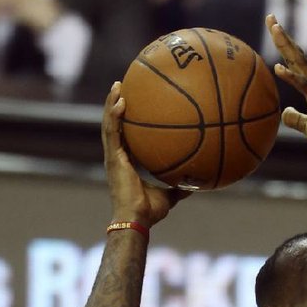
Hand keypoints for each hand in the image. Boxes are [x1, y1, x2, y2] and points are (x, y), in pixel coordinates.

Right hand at [102, 83, 188, 226]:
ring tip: (117, 86)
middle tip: (120, 88)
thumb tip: (198, 184)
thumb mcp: (170, 196)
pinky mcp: (113, 158)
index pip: (124, 138)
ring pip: (109, 124)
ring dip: (111, 104)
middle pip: (113, 126)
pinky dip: (114, 116)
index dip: (124, 122)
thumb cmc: (149, 212)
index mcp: (126, 164)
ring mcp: (112, 157)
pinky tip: (120, 101)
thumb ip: (180, 187)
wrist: (137, 219)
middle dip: (115, 106)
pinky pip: (112, 132)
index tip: (129, 106)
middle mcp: (116, 157)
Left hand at [266, 14, 306, 161]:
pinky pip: (304, 87)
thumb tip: (284, 113)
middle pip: (296, 55)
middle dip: (282, 36)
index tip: (274, 26)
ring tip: (275, 27)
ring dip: (286, 45)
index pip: (295, 61)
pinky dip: (291, 77)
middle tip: (271, 16)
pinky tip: (279, 68)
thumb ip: (296, 119)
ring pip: (300, 64)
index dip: (284, 44)